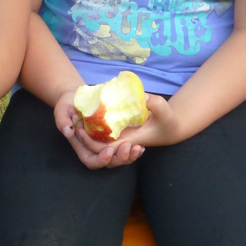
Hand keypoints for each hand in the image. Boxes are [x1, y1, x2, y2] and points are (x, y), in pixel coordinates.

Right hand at [54, 88, 146, 169]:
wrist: (77, 98)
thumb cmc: (67, 105)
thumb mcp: (61, 110)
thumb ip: (62, 121)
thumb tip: (68, 132)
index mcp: (82, 146)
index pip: (91, 160)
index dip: (101, 159)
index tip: (109, 150)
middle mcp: (95, 148)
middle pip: (108, 162)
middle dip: (119, 158)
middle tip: (129, 148)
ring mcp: (106, 144)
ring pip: (119, 157)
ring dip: (129, 156)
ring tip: (138, 148)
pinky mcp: (115, 138)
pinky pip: (125, 148)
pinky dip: (133, 150)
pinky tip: (142, 146)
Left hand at [55, 91, 183, 168]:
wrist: (171, 127)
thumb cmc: (168, 120)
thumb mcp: (164, 109)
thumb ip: (155, 103)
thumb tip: (142, 96)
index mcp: (128, 141)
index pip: (103, 149)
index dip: (90, 143)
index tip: (81, 129)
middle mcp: (122, 142)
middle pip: (96, 149)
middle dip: (83, 140)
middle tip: (75, 123)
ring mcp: (120, 137)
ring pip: (98, 142)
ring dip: (86, 134)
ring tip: (77, 118)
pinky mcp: (120, 132)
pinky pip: (103, 134)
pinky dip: (93, 129)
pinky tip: (87, 116)